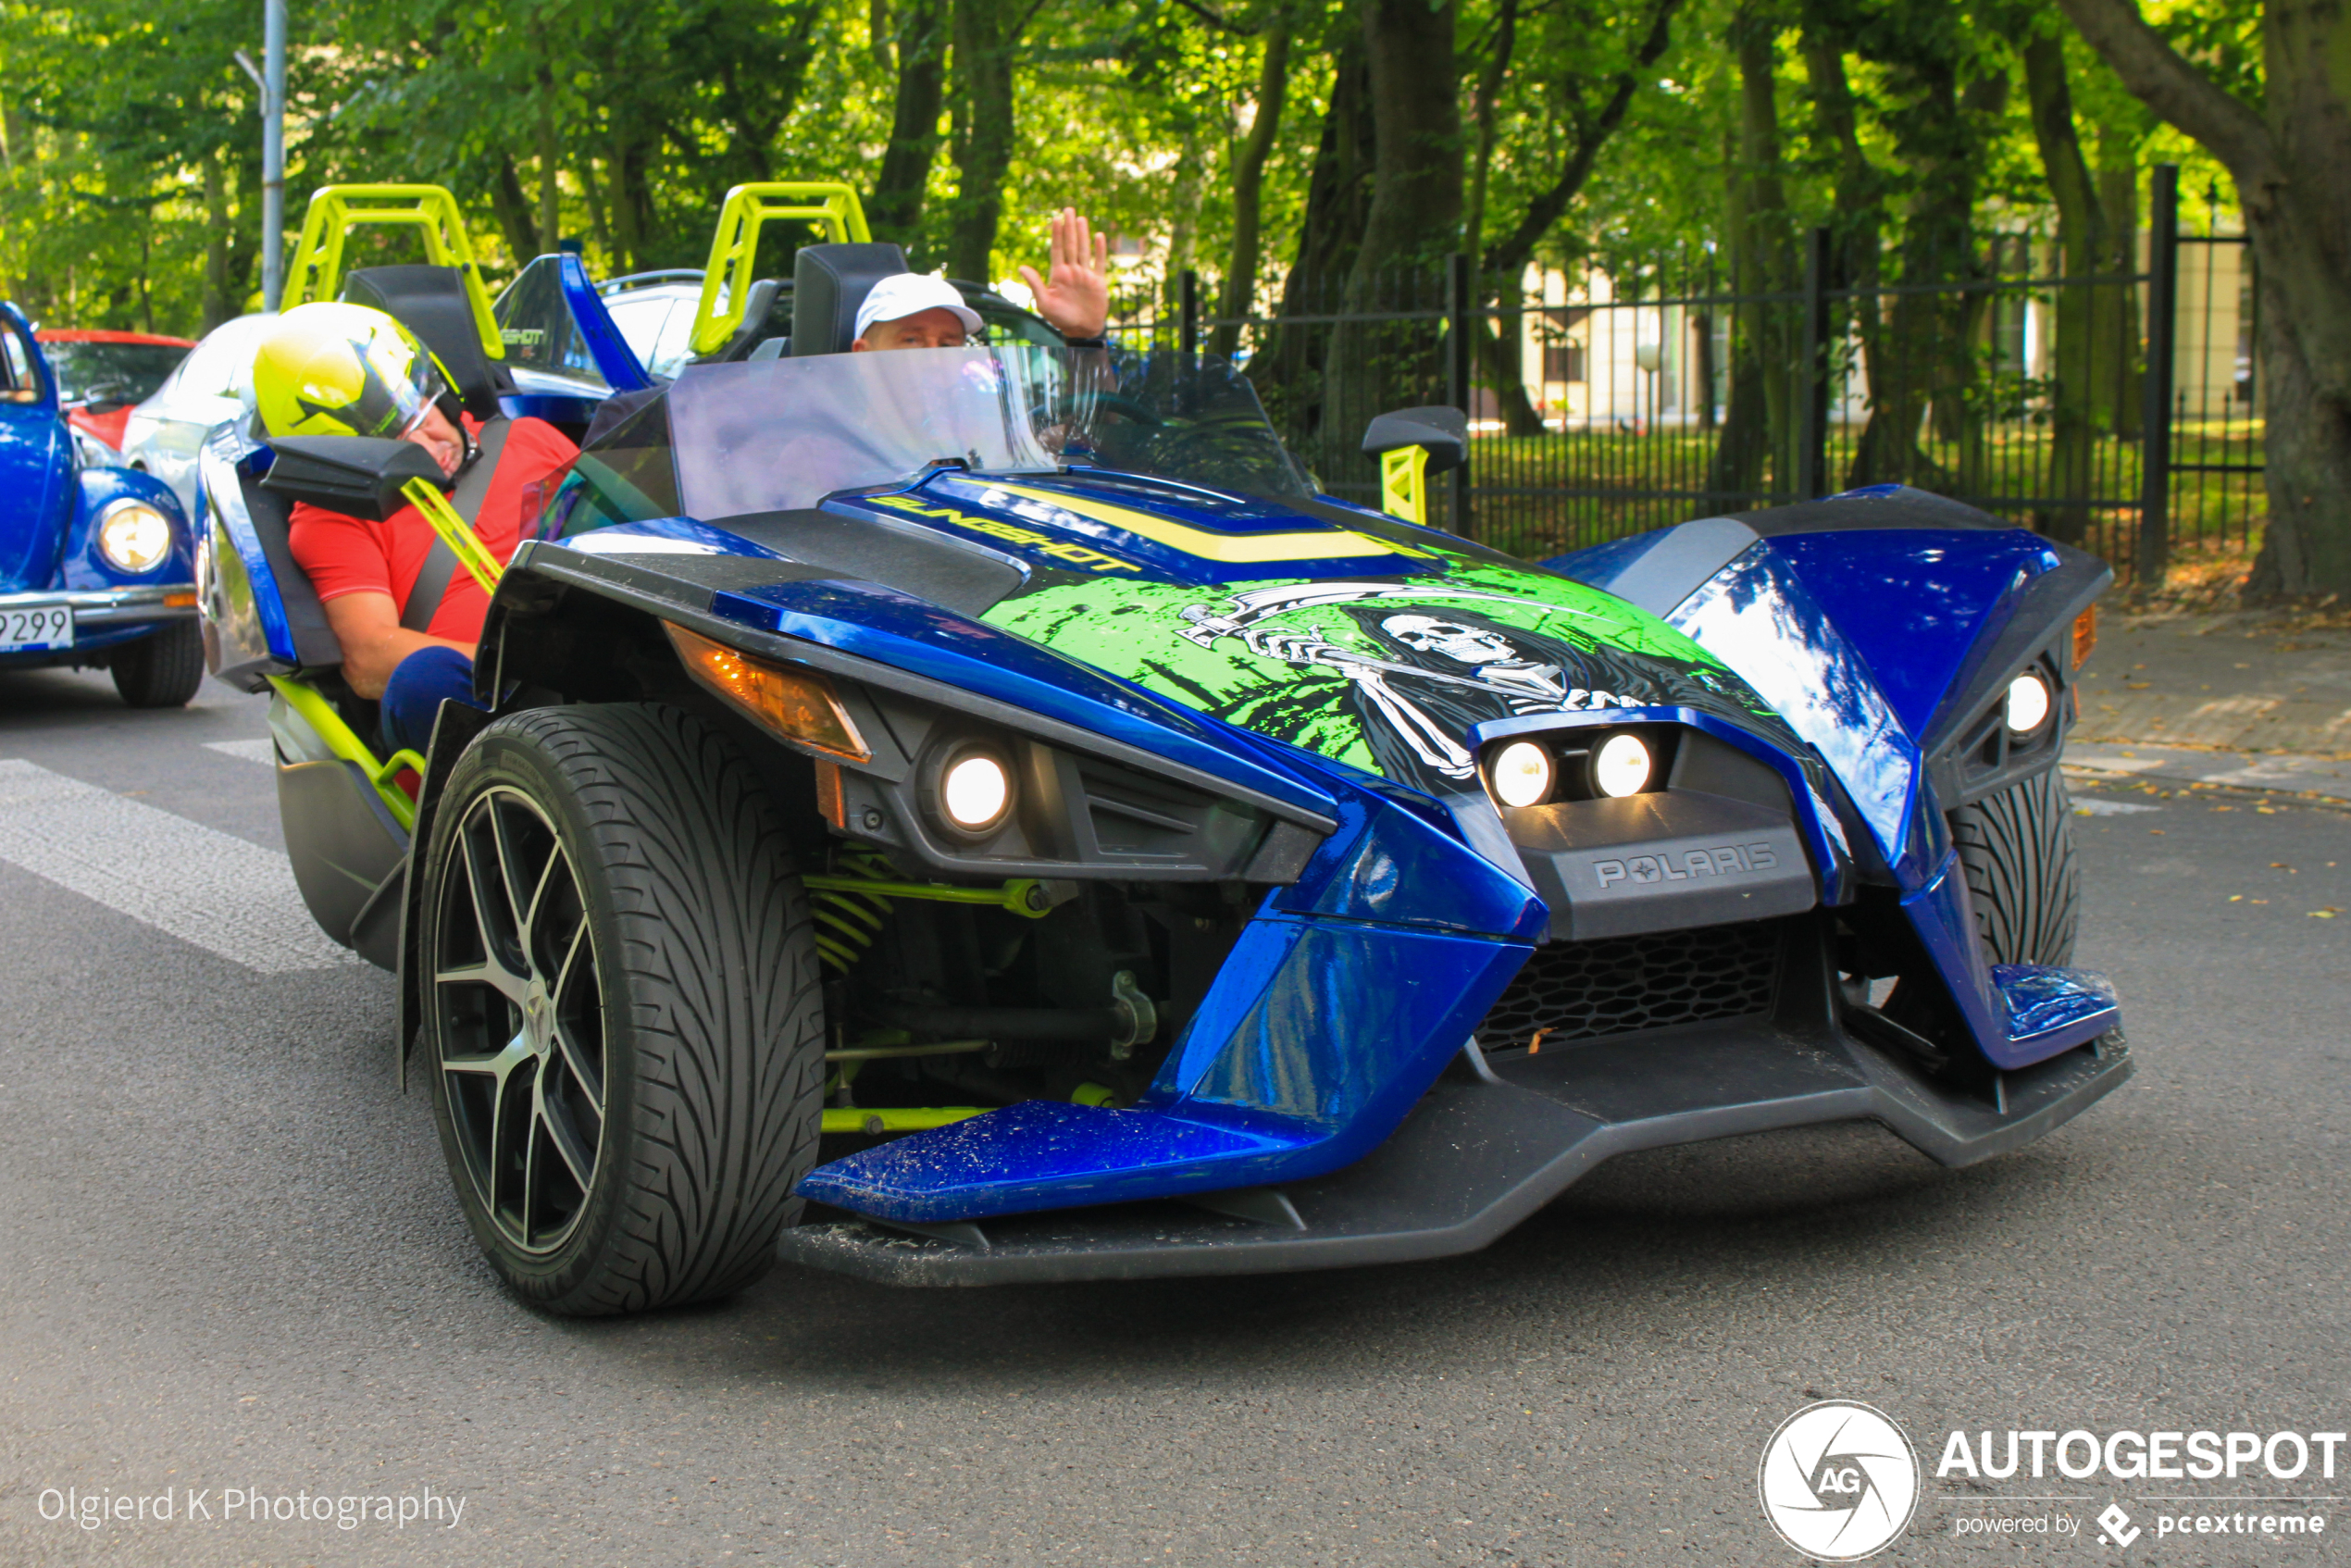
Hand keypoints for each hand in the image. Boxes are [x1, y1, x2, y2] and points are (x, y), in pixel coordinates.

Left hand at [1018, 209, 1109, 340]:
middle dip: (1069, 227)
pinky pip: (1099, 262)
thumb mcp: (1044, 303)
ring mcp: (1085, 275)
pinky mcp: (1098, 281)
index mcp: (1058, 274)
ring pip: (1084, 250)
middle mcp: (1072, 271)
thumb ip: (1035, 284)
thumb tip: (1022, 267)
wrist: (1081, 330)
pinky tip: (1099, 236)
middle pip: (1070, 244)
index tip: (1055, 219)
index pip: (1057, 249)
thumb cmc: (1060, 319)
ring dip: (1083, 234)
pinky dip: (1100, 250)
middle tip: (1068, 209)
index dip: (1056, 234)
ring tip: (1081, 218)